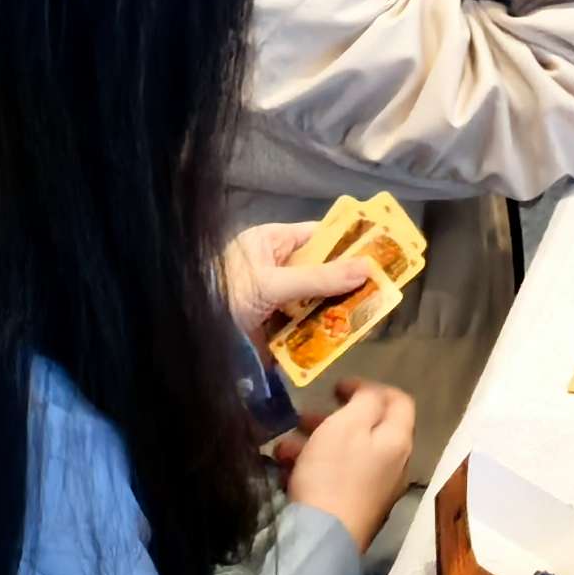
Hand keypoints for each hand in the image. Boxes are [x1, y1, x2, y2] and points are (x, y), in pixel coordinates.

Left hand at [218, 219, 395, 352]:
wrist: (189, 339)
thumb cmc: (224, 295)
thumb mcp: (271, 283)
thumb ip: (318, 278)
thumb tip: (366, 268)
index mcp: (270, 243)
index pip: (318, 236)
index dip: (348, 243)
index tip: (381, 251)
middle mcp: (275, 267)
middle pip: (322, 269)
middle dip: (349, 280)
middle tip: (384, 288)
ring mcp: (275, 298)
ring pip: (317, 299)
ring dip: (340, 307)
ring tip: (373, 313)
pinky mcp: (274, 327)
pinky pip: (306, 324)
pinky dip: (324, 330)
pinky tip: (347, 336)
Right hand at [283, 382, 418, 549]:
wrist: (322, 537)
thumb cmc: (334, 474)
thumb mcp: (347, 425)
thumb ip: (365, 401)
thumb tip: (372, 395)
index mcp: (397, 440)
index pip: (398, 401)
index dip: (369, 387)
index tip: (336, 388)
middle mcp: (393, 464)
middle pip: (368, 429)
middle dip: (332, 418)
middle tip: (303, 416)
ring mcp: (374, 489)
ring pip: (346, 453)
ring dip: (314, 443)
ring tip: (284, 447)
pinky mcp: (353, 508)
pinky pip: (336, 477)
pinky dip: (313, 468)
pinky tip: (286, 472)